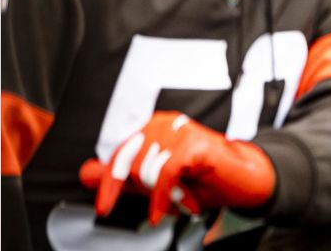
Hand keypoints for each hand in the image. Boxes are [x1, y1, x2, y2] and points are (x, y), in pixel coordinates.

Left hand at [79, 111, 274, 225]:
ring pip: (147, 173)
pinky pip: (164, 175)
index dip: (109, 185)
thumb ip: (123, 177)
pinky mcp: (192, 142)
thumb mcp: (158, 183)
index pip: (117, 157)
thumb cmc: (205, 180)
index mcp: (151, 129)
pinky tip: (179, 206)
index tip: (104, 207)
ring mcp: (178, 130)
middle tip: (171, 201)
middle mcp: (163, 123)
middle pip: (130, 168)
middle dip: (147, 192)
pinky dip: (167, 197)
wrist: (244, 181)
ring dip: (165, 196)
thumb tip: (86, 172)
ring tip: (186, 197)